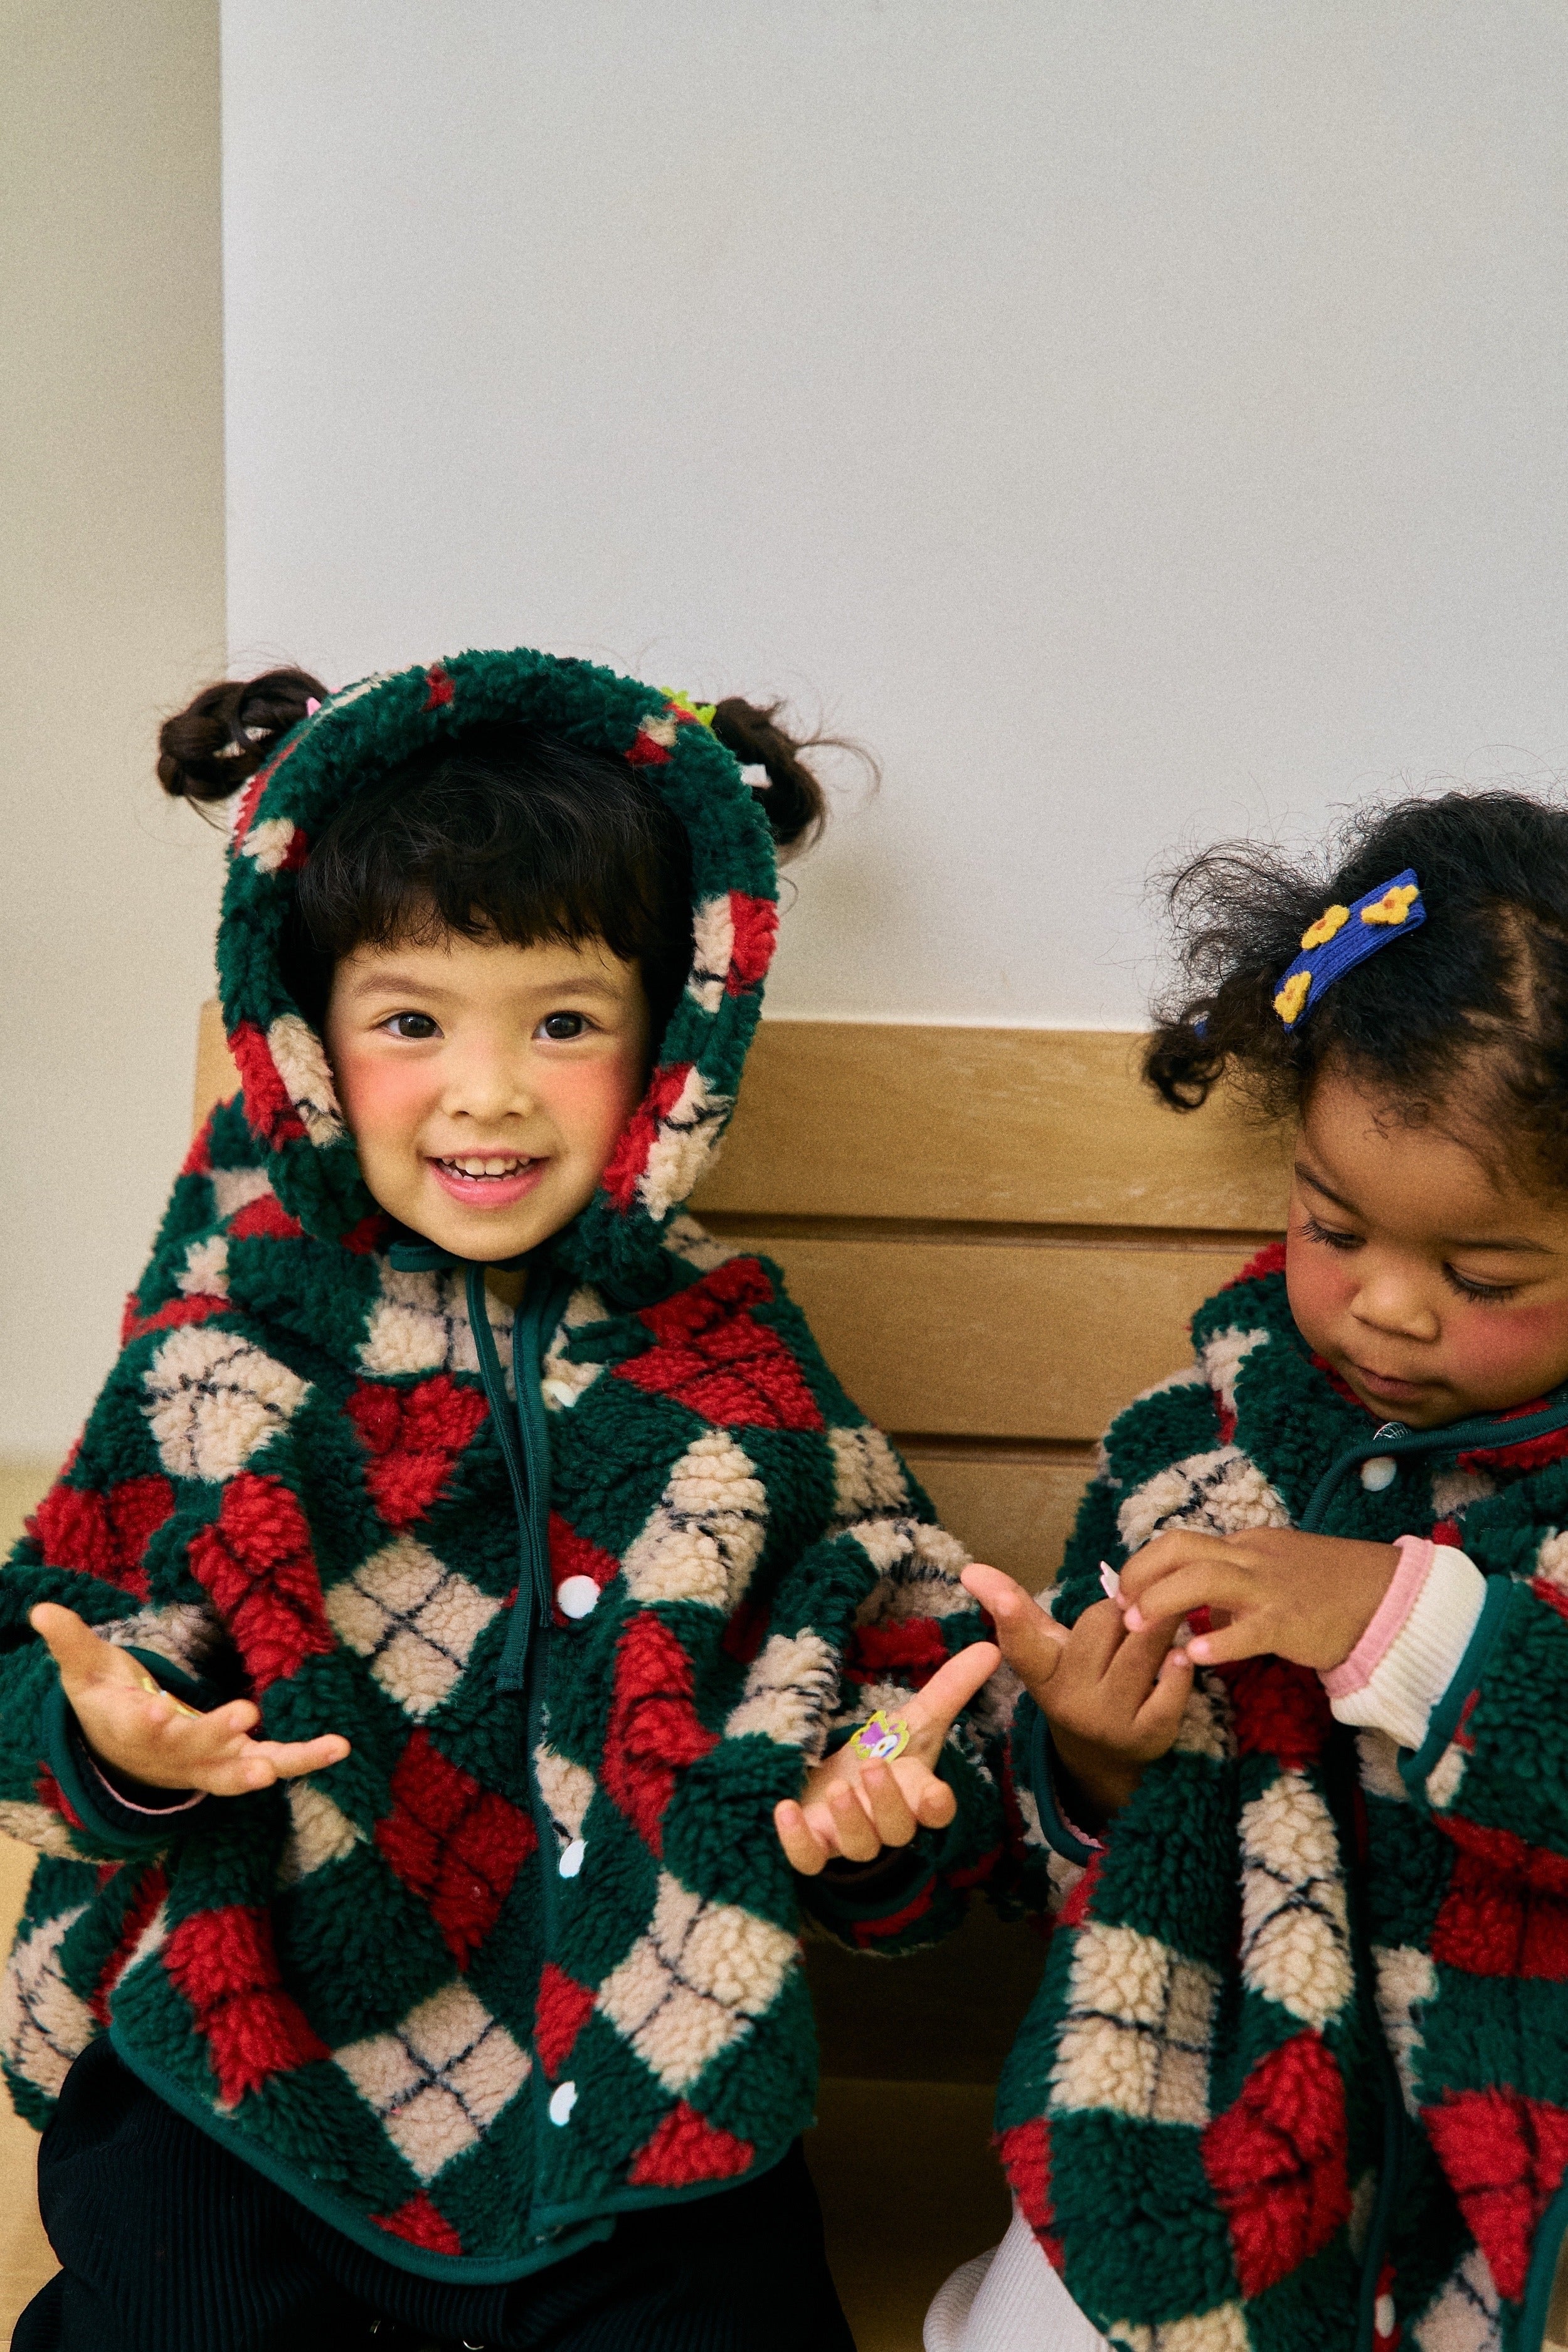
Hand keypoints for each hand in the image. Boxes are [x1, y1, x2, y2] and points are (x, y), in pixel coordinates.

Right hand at [30, 1604, 349, 1796]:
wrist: (122, 1754)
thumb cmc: (107, 1701)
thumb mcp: (86, 1669)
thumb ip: (71, 1641)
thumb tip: (43, 1610)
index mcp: (133, 1727)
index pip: (139, 1727)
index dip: (147, 1720)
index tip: (156, 1710)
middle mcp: (172, 1754)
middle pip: (193, 1749)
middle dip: (215, 1734)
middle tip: (241, 1717)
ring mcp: (206, 1764)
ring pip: (238, 1770)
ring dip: (269, 1764)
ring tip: (299, 1758)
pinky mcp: (235, 1764)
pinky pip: (272, 1764)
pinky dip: (303, 1759)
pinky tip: (338, 1746)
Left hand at [774, 1638, 1000, 1874]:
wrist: (836, 1782)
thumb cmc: (883, 1753)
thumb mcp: (913, 1721)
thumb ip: (950, 1689)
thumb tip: (990, 1647)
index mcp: (914, 1794)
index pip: (936, 1810)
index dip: (937, 1807)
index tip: (935, 1796)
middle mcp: (885, 1823)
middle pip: (897, 1830)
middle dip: (887, 1802)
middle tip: (873, 1764)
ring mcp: (849, 1839)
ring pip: (858, 1847)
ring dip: (849, 1820)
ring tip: (837, 1787)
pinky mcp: (815, 1845)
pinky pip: (808, 1859)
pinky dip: (797, 1841)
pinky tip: (785, 1810)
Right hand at [964, 1563, 1191, 1821]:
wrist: (1107, 1756)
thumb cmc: (1076, 1681)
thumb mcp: (1046, 1649)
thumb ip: (1013, 1608)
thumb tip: (970, 1568)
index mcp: (1041, 1675)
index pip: (1022, 1645)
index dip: (1009, 1618)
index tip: (996, 1595)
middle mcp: (1070, 1701)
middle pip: (1104, 1623)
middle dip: (1124, 1608)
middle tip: (1135, 1611)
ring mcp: (1109, 1721)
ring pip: (1142, 1647)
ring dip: (1161, 1626)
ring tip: (1170, 1617)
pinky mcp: (1149, 1737)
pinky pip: (1172, 1686)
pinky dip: (1180, 1666)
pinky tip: (1181, 1658)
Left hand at [1118, 1527, 1398, 1671]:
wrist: (1386, 1596)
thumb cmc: (1328, 1588)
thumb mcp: (1274, 1573)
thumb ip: (1233, 1586)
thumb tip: (1195, 1611)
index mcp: (1244, 1546)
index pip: (1180, 1542)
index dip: (1145, 1563)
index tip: (1125, 1589)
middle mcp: (1252, 1559)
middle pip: (1182, 1549)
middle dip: (1143, 1573)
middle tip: (1122, 1607)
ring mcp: (1270, 1589)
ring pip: (1205, 1579)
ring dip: (1164, 1600)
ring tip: (1139, 1627)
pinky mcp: (1290, 1622)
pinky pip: (1247, 1631)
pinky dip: (1217, 1642)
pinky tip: (1195, 1657)